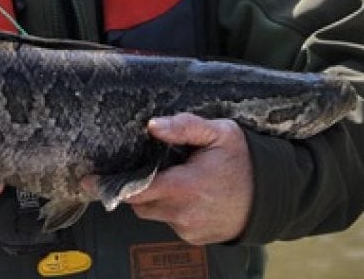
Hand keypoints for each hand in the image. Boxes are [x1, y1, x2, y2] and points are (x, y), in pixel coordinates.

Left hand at [89, 112, 253, 244]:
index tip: (89, 180)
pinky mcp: (194, 238)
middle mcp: (185, 212)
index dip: (113, 184)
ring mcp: (189, 229)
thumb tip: (153, 126)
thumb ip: (185, 127)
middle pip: (141, 202)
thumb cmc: (245, 161)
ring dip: (157, 198)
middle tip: (154, 169)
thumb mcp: (220, 133)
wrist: (273, 196)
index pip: (138, 189)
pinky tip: (189, 195)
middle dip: (140, 186)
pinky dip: (172, 209)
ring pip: (153, 213)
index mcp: (187, 186)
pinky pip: (170, 222)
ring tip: (178, 180)